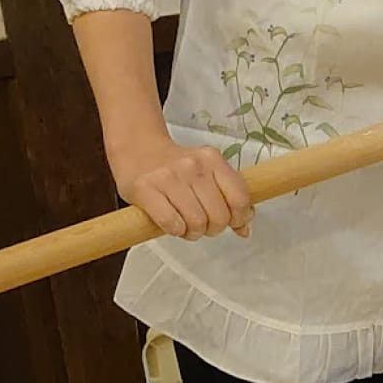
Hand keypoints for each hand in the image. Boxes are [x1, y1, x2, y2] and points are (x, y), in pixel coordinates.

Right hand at [108, 134, 251, 239]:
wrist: (138, 150)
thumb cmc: (176, 168)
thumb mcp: (208, 173)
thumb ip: (229, 197)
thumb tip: (245, 230)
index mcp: (213, 159)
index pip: (239, 197)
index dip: (239, 218)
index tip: (232, 222)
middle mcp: (193, 166)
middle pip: (219, 215)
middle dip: (214, 229)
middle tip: (205, 226)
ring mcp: (168, 177)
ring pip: (196, 222)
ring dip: (194, 233)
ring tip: (188, 227)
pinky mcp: (145, 189)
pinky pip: (171, 223)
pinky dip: (177, 231)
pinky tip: (174, 225)